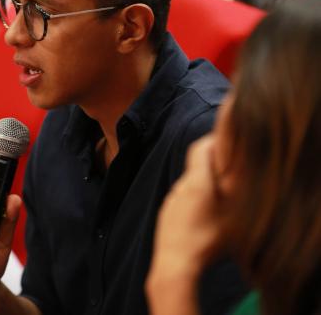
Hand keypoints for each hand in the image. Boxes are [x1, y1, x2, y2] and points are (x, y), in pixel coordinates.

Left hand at [148, 135, 228, 285]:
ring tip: (220, 202)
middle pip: (196, 167)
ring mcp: (171, 201)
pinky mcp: (166, 215)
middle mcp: (180, 186)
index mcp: (196, 181)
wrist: (174, 264)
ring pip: (190, 186)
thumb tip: (239, 172)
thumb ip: (236, 189)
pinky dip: (195, 202)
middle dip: (213, 167)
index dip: (213, 141)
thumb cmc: (206, 240)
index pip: (200, 147)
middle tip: (231, 176)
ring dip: (204, 187)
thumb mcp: (232, 215)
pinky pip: (183, 201)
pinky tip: (204, 220)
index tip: (227, 143)